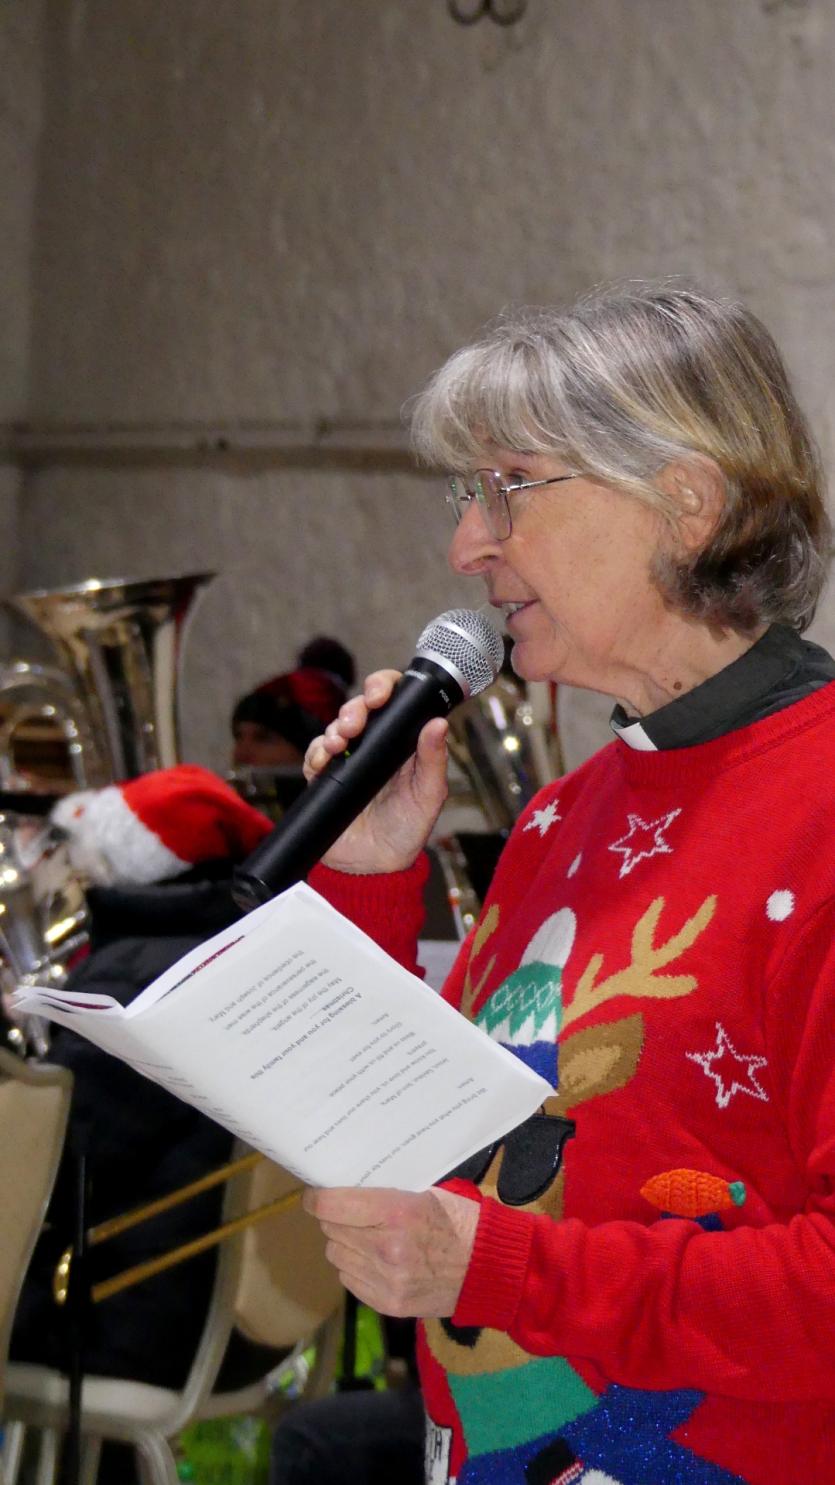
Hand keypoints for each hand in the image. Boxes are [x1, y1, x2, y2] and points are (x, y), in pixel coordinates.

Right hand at [303, 670, 449, 874]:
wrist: (374, 867)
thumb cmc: (407, 831)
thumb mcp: (429, 795)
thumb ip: (433, 760)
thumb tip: (438, 723)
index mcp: (403, 743)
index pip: (393, 702)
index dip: (384, 688)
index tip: (380, 695)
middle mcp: (375, 746)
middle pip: (359, 708)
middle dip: (354, 708)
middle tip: (355, 722)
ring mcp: (348, 760)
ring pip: (336, 727)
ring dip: (335, 728)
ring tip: (340, 741)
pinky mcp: (325, 777)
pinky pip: (315, 755)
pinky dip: (317, 753)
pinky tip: (324, 760)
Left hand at [303, 1185, 479, 1317]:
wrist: (489, 1268)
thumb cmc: (461, 1221)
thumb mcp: (428, 1193)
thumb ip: (385, 1195)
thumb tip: (346, 1189)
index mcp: (397, 1213)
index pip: (332, 1206)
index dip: (317, 1199)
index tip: (315, 1196)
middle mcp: (387, 1248)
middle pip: (331, 1230)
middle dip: (335, 1219)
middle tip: (348, 1213)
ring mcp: (387, 1280)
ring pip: (337, 1255)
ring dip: (345, 1244)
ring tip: (366, 1237)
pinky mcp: (388, 1304)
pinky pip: (349, 1279)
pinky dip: (356, 1267)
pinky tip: (375, 1259)